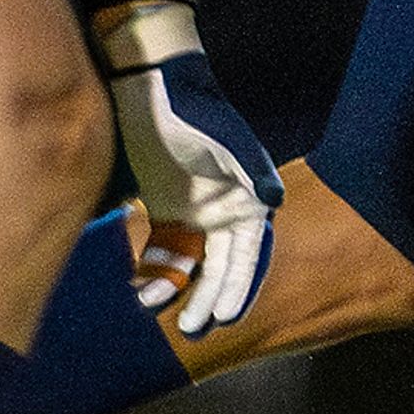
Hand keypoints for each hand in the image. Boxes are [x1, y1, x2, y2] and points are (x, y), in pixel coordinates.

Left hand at [98, 2, 280, 335]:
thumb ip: (251, 170)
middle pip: (218, 267)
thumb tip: (273, 204)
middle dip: (207, 297)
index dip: (238, 286)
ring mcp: (194, 212)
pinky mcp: (165, 209)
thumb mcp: (225, 141)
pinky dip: (154, 269)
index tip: (224, 316)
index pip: (246, 254)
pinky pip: (163, 250)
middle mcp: (224, 212)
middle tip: (193, 326)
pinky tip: (140, 287)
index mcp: (247, 199)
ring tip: (157, 308)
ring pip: (190, 264)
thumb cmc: (195, 112)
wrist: (152, 87)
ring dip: (177, 287)